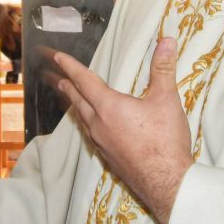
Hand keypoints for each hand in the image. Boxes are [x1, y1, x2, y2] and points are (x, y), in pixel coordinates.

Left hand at [55, 37, 192, 223]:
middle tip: (57, 78)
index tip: (57, 57)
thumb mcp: (166, 100)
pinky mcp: (108, 157)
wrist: (166, 183)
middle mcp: (99, 124)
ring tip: (72, 100)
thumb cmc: (165, 140)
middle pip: (78, 100)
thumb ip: (163, 69)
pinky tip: (93, 128)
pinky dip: (86, 124)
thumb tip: (167, 41)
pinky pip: (91, 135)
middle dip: (68, 86)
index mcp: (109, 107)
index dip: (70, 66)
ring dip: (76, 106)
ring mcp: (101, 143)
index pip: (84, 80)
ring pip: (82, 119)